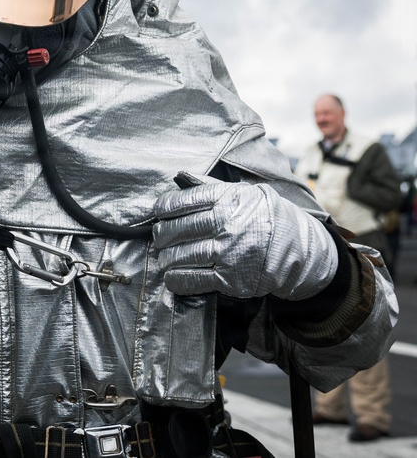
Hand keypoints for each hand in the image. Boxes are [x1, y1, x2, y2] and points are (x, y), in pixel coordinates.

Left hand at [152, 174, 337, 300]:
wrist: (300, 251)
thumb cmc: (266, 218)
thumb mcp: (244, 193)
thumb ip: (211, 187)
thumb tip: (180, 178)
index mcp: (228, 199)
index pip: (183, 201)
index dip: (164, 208)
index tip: (159, 212)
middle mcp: (226, 224)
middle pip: (178, 229)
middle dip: (162, 234)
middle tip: (159, 237)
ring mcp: (229, 252)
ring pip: (182, 255)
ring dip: (167, 257)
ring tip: (164, 256)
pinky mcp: (231, 278)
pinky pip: (193, 279)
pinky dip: (176, 279)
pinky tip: (171, 276)